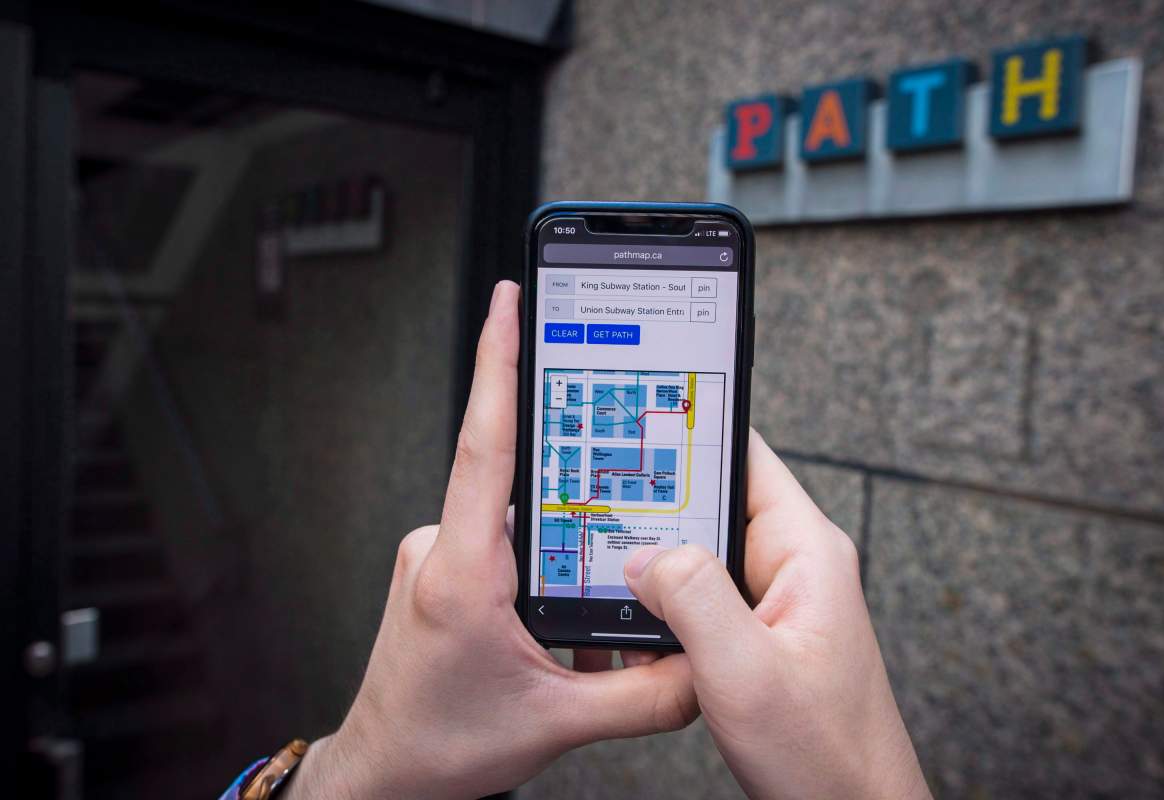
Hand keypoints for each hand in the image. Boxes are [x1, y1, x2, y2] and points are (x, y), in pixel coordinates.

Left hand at [286, 281, 697, 798]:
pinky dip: (541, 567)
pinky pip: (503, 543)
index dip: (497, 365)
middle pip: (520, 480)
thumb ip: (643, 696)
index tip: (509, 301)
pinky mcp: (443, 568)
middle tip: (613, 510)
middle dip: (575, 487)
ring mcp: (439, 555)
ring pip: (516, 519)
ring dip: (561, 545)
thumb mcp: (555, 725)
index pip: (485, 445)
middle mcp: (444, 549)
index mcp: (464, 572)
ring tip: (571, 616)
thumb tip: (702, 666)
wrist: (383, 773)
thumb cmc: (439, 743)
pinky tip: (556, 618)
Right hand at [622, 430, 930, 799]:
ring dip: (657, 564)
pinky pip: (701, 599)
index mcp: (806, 551)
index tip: (638, 418)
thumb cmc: (825, 755)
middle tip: (599, 504)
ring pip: (700, 555)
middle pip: (712, 504)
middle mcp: (792, 565)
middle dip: (657, 506)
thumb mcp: (747, 673)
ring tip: (609, 569)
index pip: (745, 456)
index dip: (693, 431)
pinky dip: (665, 607)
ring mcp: (773, 601)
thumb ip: (695, 599)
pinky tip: (637, 625)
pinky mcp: (755, 635)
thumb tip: (645, 555)